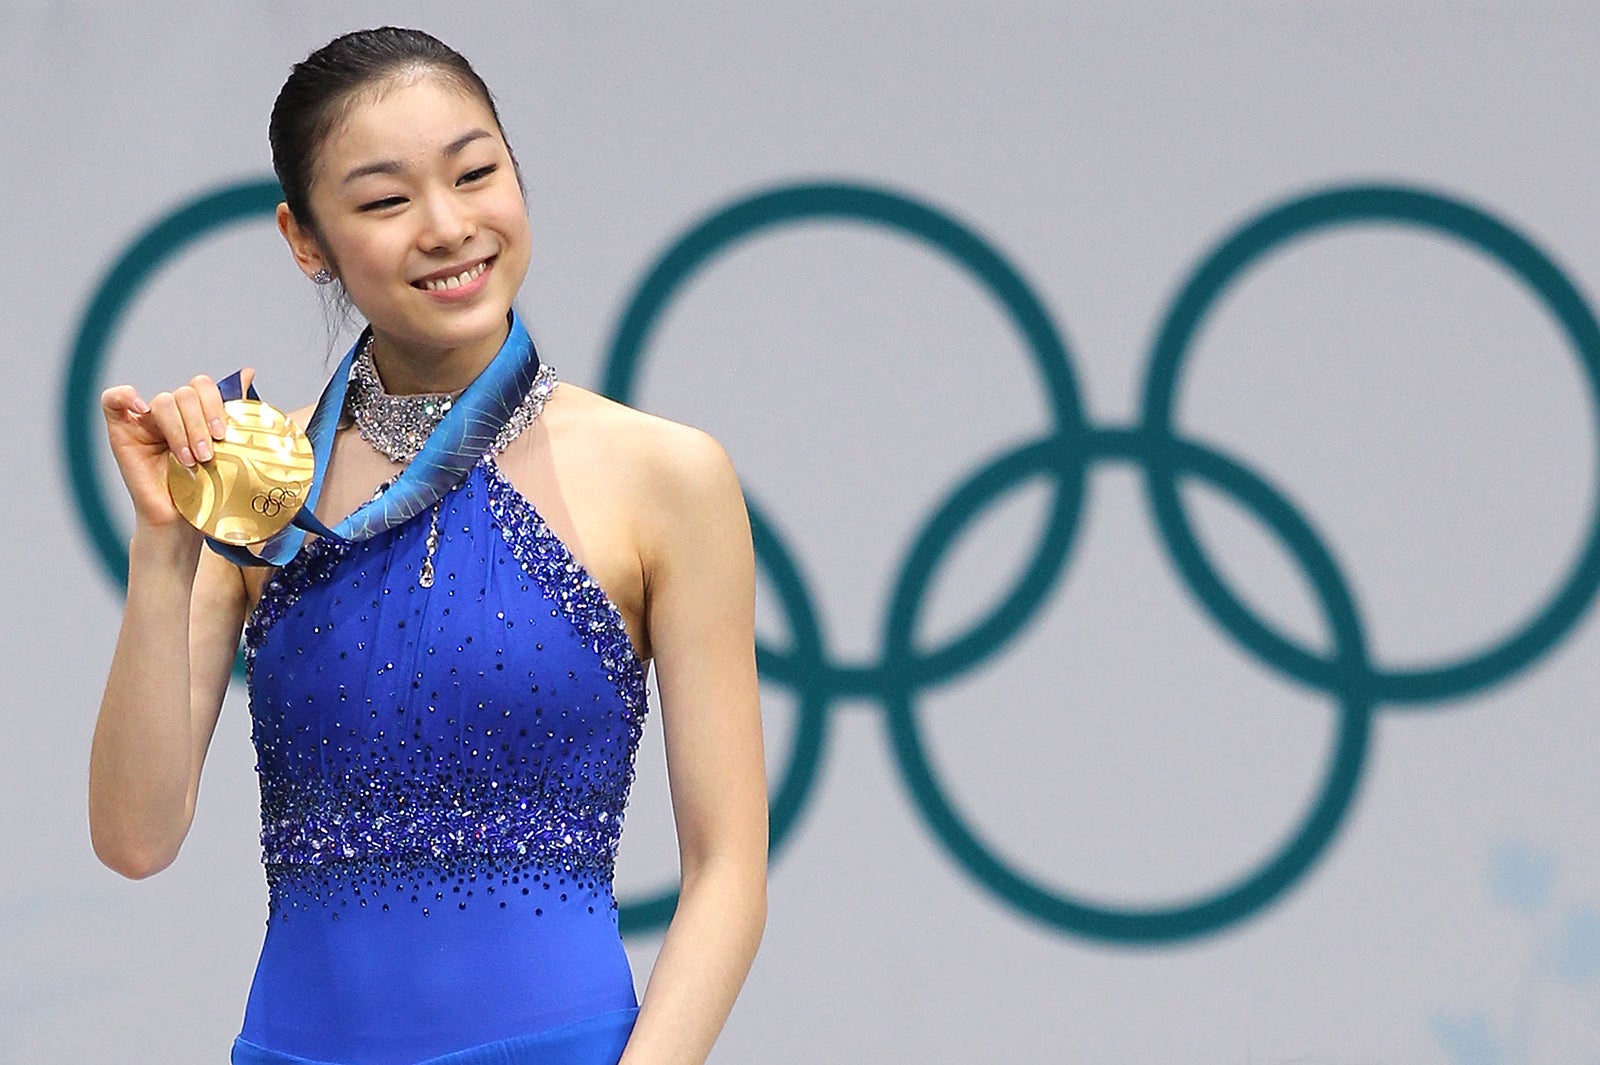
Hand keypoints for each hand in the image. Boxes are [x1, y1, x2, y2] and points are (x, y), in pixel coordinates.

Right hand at [100, 369, 254, 532]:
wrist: (182, 521)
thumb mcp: (227, 449)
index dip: (214, 404)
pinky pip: (112, 400)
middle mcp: (170, 414)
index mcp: (195, 413)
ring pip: (163, 401)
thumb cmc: (206, 489)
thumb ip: (233, 411)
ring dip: (180, 430)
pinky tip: (141, 410)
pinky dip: (125, 396)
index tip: (222, 433)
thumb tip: (248, 372)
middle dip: (200, 424)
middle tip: (207, 454)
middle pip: (184, 394)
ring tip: (189, 460)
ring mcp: (144, 421)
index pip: (202, 387)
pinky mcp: (121, 432)